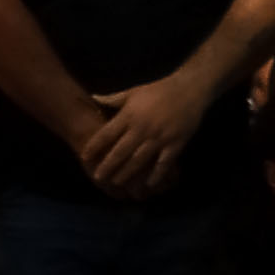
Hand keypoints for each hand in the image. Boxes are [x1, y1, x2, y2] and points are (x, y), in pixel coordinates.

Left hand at [75, 73, 211, 199]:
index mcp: (129, 115)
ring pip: (139, 159)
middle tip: (98, 177)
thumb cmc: (158, 90)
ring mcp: (159, 137)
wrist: (189, 89)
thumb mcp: (133, 92)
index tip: (84, 157)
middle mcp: (142, 128)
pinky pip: (164, 162)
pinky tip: (149, 184)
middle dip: (108, 165)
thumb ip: (112, 99)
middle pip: (121, 151)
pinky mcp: (176, 143)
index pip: (107, 134)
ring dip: (127, 173)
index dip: (94, 147)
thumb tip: (93, 98)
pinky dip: (157, 174)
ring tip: (116, 183)